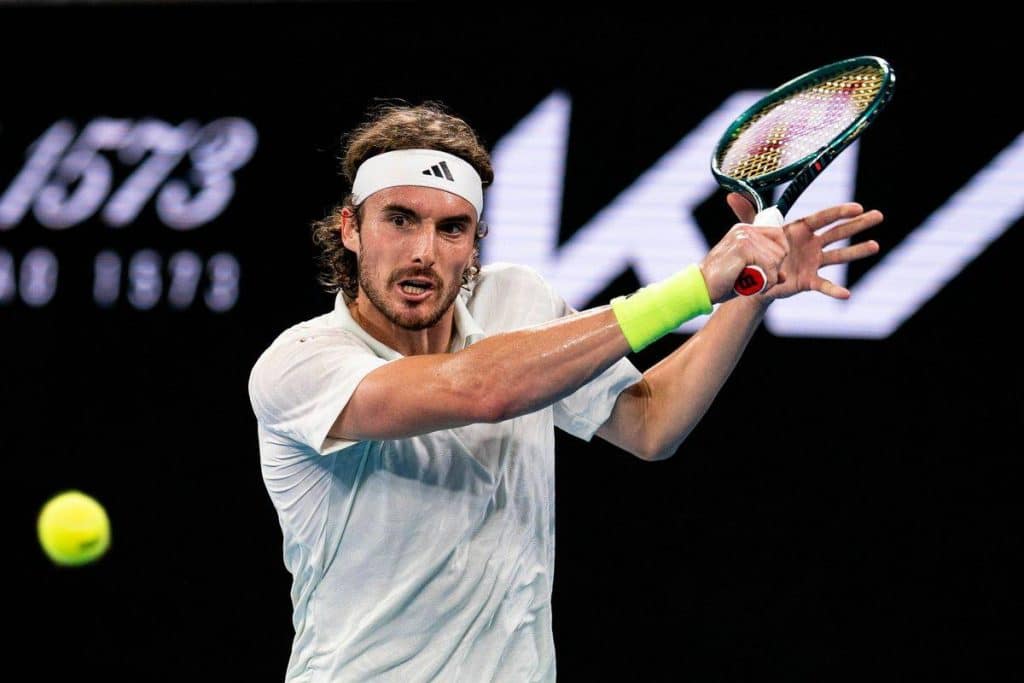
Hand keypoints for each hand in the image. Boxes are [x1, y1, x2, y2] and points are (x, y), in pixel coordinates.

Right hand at [700, 198, 787, 302]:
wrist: (700, 288)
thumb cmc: (722, 283)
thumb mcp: (747, 274)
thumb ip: (767, 271)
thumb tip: (784, 276)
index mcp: (745, 231)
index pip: (778, 236)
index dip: (778, 256)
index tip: (767, 272)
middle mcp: (745, 230)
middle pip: (780, 249)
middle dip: (773, 269)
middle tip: (756, 280)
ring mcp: (744, 237)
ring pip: (776, 259)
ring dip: (769, 278)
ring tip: (751, 283)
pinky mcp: (743, 248)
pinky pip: (769, 266)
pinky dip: (765, 281)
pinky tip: (752, 286)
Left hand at [725, 192, 883, 301]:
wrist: (753, 277)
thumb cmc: (757, 250)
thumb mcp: (752, 232)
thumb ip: (747, 214)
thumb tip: (731, 195)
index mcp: (800, 229)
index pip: (823, 217)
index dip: (840, 212)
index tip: (858, 207)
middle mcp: (812, 243)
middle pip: (839, 231)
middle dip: (858, 224)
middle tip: (879, 216)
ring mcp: (813, 262)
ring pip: (839, 255)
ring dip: (857, 251)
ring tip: (875, 245)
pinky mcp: (809, 280)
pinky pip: (824, 284)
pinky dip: (834, 290)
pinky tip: (847, 294)